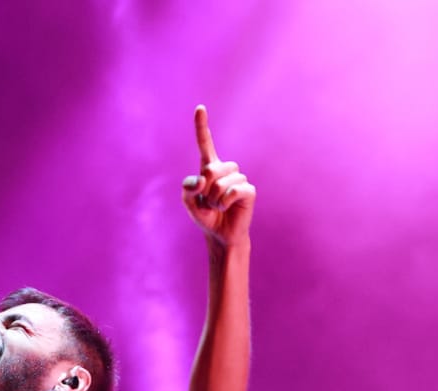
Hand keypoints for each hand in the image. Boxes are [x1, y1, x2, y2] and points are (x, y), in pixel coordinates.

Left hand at [182, 105, 254, 246]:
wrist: (221, 234)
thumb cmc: (205, 216)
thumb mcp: (189, 203)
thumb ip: (188, 189)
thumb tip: (202, 179)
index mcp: (209, 167)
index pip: (205, 143)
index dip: (202, 126)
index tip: (200, 107)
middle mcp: (225, 169)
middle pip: (211, 169)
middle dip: (206, 189)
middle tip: (209, 202)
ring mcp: (239, 178)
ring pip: (221, 182)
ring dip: (214, 199)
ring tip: (218, 207)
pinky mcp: (248, 190)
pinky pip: (233, 191)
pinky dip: (224, 203)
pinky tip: (226, 208)